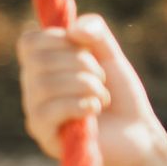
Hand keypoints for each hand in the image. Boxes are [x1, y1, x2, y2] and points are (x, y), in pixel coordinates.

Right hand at [17, 14, 166, 165]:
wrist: (137, 132)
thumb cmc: (121, 94)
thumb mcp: (111, 54)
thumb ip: (95, 30)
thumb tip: (72, 31)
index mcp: (43, 66)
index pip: (29, 42)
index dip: (58, 40)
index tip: (84, 49)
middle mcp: (33, 87)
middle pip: (39, 60)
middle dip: (81, 63)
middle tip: (101, 78)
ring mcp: (35, 111)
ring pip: (45, 84)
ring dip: (86, 85)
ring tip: (102, 96)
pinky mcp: (43, 135)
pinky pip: (49, 110)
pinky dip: (80, 104)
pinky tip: (95, 110)